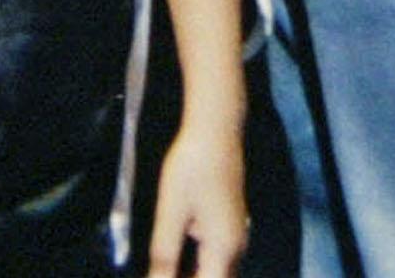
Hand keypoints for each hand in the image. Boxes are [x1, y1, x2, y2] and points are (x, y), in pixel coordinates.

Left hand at [143, 119, 247, 275]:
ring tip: (163, 271)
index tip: (158, 277)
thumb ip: (165, 253)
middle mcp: (236, 248)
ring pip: (217, 272)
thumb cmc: (191, 167)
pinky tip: (176, 261)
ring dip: (193, 274)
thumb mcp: (171, 210)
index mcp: (224, 249)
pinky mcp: (229, 225)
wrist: (216, 130)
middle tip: (158, 273)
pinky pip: (216, 260)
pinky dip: (198, 266)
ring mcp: (236, 236)